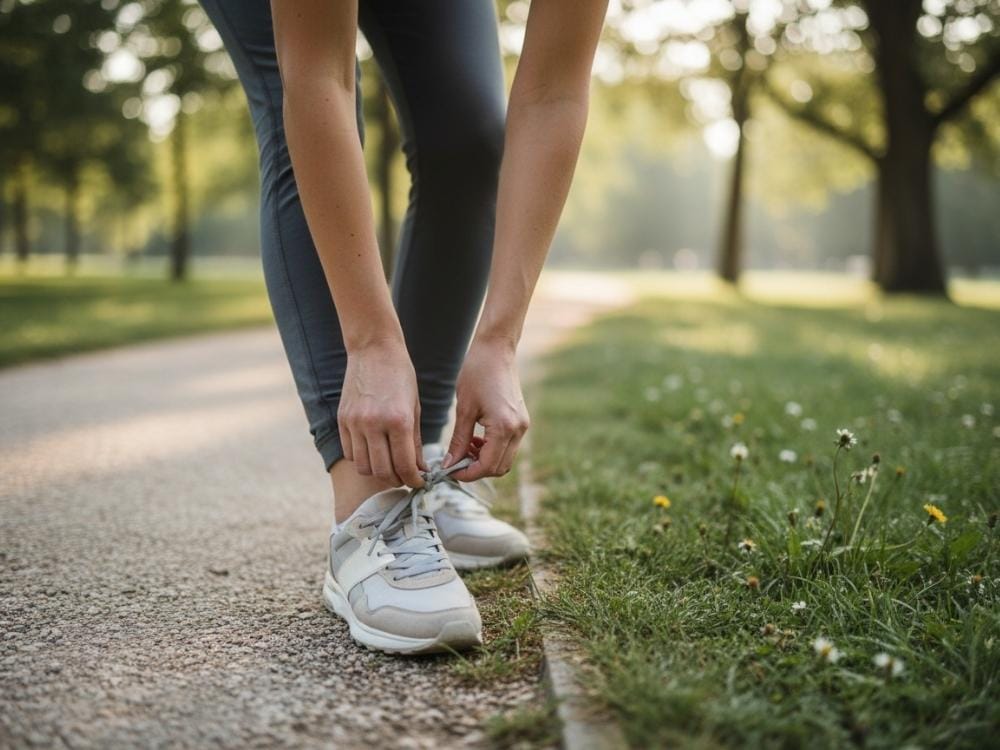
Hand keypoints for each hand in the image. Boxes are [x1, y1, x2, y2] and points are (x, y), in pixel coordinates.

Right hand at [338, 339, 425, 486]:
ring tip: (389, 466)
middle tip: (405, 477)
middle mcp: (374, 424)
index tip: (419, 482)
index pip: (405, 465)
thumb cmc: (401, 376)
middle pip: (382, 471)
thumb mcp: (415, 408)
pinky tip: (372, 451)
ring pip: (363, 466)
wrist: (374, 349)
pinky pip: (349, 452)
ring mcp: (355, 423)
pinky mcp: (342, 420)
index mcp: (399, 420)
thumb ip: (415, 441)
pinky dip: (361, 458)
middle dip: (397, 480)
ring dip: (377, 472)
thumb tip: (419, 469)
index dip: (414, 480)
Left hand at [444, 338, 529, 480]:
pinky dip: (492, 449)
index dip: (467, 473)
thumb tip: (449, 464)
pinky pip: (508, 446)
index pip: (487, 466)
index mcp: (504, 427)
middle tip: (455, 460)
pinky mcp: (522, 421)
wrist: (496, 349)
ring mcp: (523, 426)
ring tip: (465, 447)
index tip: (449, 470)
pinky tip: (476, 438)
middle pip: (499, 468)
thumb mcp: (464, 409)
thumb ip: (459, 440)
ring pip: (505, 459)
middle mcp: (518, 430)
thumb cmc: (477, 372)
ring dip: (484, 460)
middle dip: (476, 469)